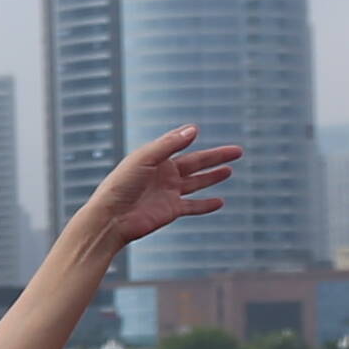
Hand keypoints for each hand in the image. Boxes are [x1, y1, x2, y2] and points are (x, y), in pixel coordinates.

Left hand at [69, 124, 245, 256]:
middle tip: (237, 151)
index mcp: (155, 159)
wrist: (111, 219)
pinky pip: (193, 206)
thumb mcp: (144, 159)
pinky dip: (206, 205)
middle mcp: (163, 174)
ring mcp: (168, 193)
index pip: (179, 144)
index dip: (189, 137)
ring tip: (229, 170)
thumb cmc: (120, 186)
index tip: (198, 130)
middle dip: (216, 157)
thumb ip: (169, 145)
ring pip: (196, 183)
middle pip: (196, 163)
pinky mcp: (170, 211)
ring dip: (212, 177)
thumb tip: (193, 129)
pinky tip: (220, 201)